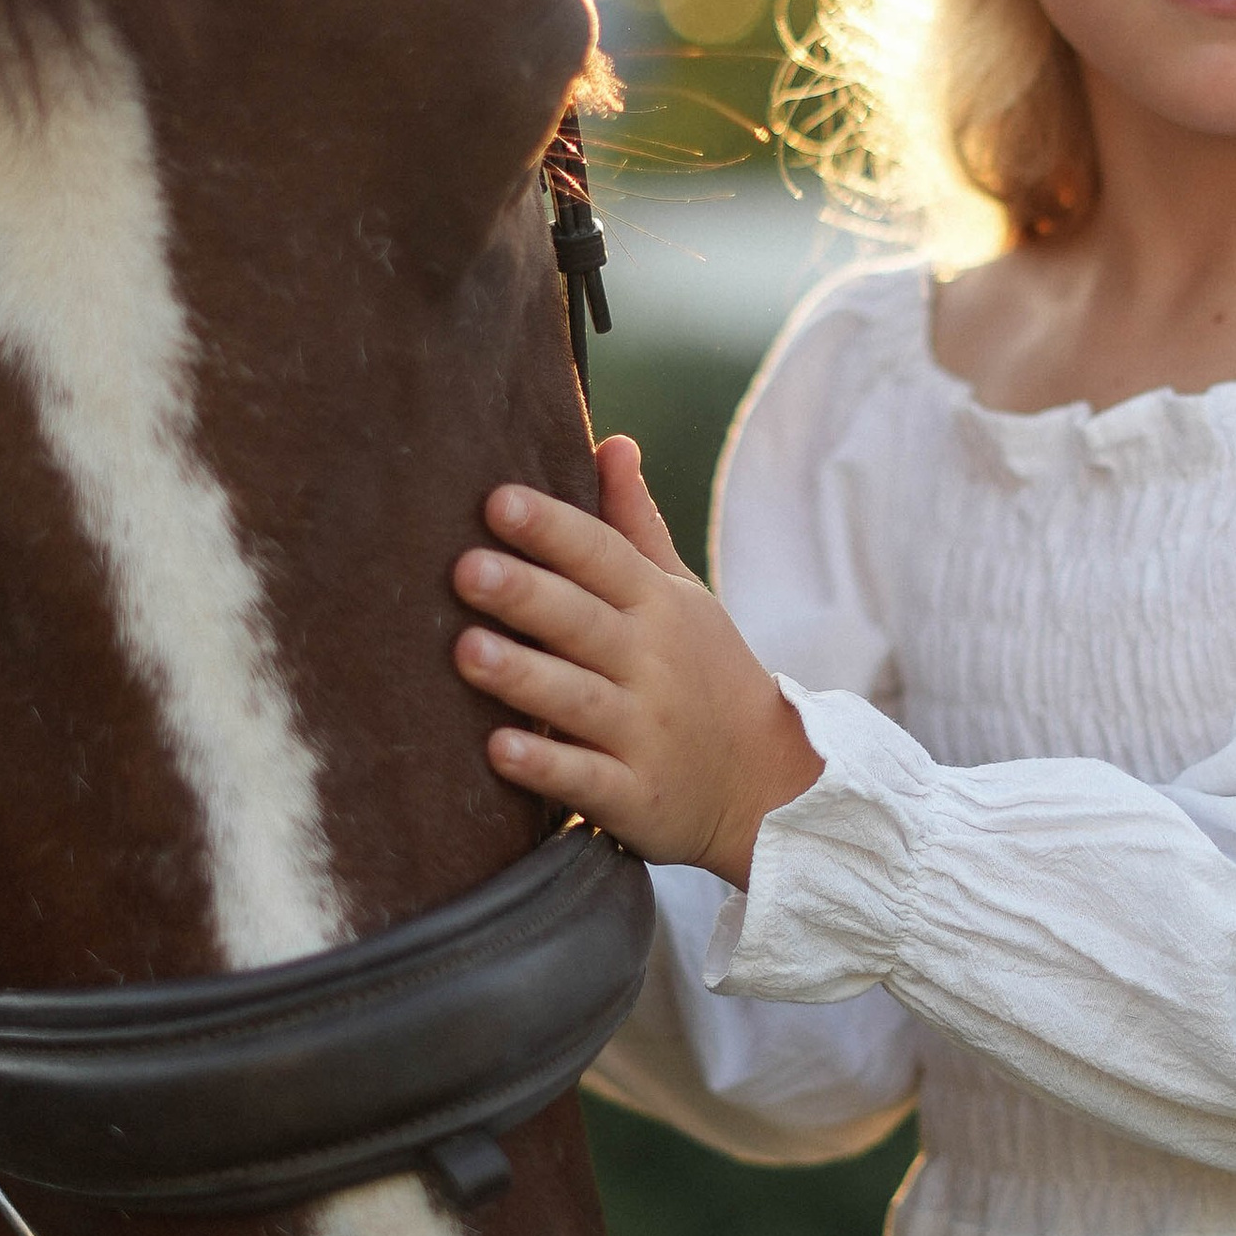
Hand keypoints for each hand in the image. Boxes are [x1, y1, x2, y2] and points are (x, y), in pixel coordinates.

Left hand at [452, 438, 820, 885]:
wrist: (770, 785)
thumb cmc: (705, 675)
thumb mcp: (682, 596)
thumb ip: (636, 525)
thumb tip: (610, 439)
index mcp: (659, 607)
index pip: (603, 556)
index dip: (553, 528)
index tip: (498, 499)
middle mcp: (652, 664)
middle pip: (583, 621)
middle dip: (527, 594)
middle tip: (465, 568)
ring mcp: (645, 732)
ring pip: (578, 698)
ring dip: (524, 675)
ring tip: (467, 650)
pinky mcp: (635, 796)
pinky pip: (586, 780)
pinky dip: (546, 766)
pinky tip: (498, 750)